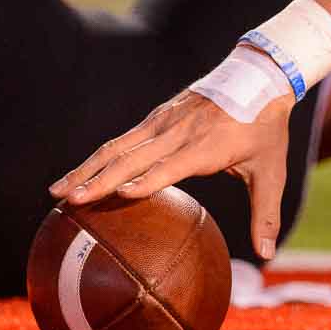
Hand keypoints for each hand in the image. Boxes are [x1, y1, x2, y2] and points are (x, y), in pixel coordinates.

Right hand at [49, 86, 293, 260]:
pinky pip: (125, 137)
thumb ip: (266, 212)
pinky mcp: (159, 115)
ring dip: (88, 167)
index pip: (171, 164)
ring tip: (58, 191)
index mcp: (206, 145)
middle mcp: (180, 131)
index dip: (147, 179)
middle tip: (70, 200)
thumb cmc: (266, 127)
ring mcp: (166, 120)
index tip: (120, 194)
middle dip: (100, 178)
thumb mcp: (272, 169)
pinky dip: (100, 155)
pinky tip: (80, 171)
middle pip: (134, 156)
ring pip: (120, 145)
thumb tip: (268, 255)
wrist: (261, 74)